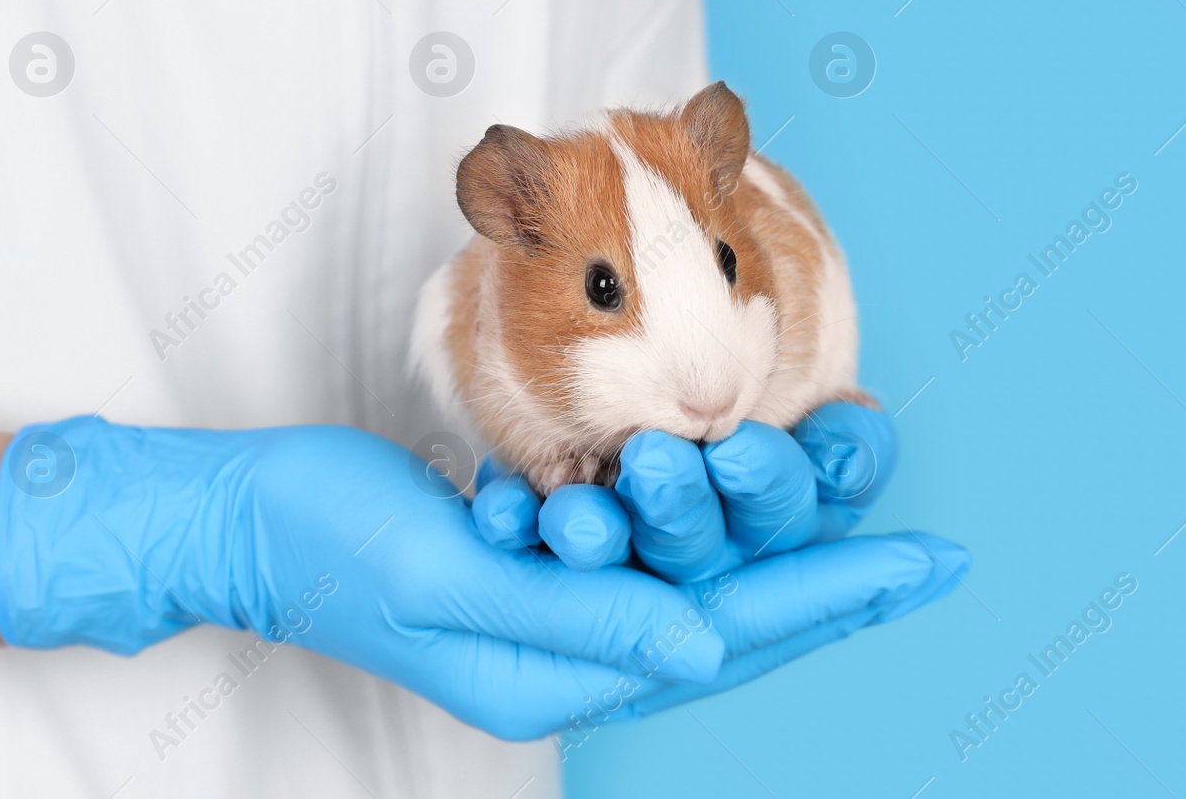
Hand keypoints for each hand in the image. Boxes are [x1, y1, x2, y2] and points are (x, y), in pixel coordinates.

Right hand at [0, 415, 963, 739]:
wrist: (246, 518)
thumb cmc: (328, 546)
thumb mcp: (448, 580)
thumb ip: (579, 618)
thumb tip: (706, 649)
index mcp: (553, 674)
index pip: (723, 636)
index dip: (830, 596)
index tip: (926, 565)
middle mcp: (568, 655)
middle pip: (731, 626)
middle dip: (837, 589)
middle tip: (938, 561)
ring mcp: (554, 617)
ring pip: (699, 593)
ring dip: (784, 566)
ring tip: (872, 539)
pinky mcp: (538, 574)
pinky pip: (647, 564)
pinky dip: (712, 538)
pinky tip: (760, 511)